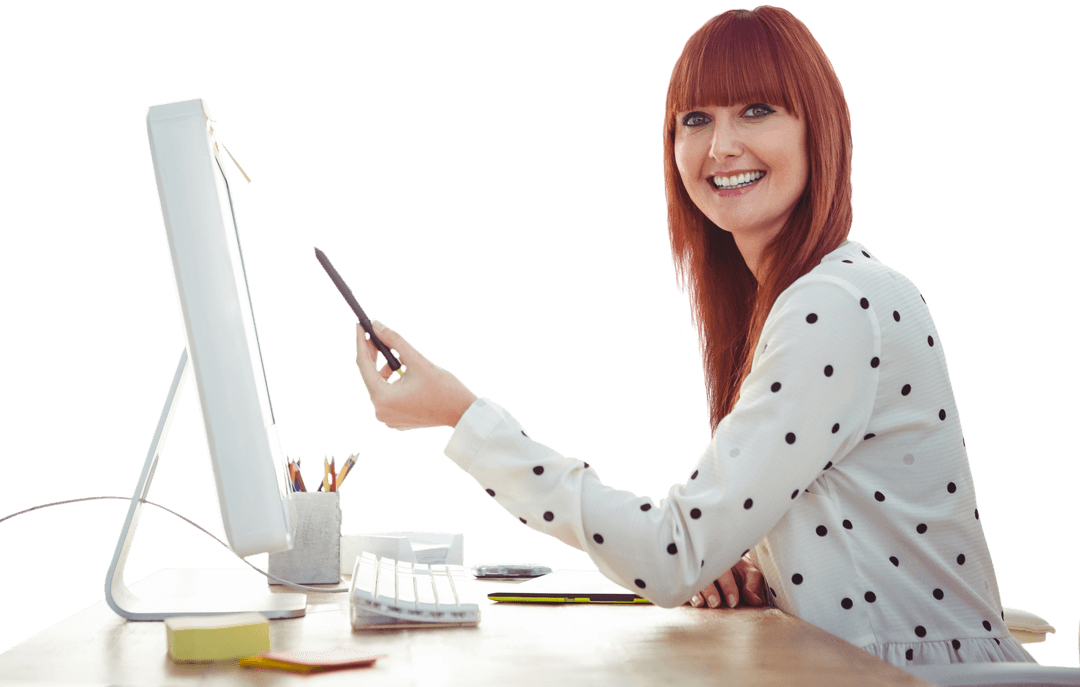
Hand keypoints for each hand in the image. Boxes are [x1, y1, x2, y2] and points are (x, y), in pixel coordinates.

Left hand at [355, 318, 477, 430]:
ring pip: (379, 385)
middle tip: (375, 333)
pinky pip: (387, 395)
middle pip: (370, 376)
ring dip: (384, 368)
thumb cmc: (443, 387)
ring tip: (393, 352)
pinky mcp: (396, 419)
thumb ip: (394, 340)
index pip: (364, 365)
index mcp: (383, 398)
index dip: (361, 342)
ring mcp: (388, 418)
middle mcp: (380, 411)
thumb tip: (376, 324)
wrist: (462, 412)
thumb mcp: (417, 360)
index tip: (360, 324)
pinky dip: (391, 381)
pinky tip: (400, 370)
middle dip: (373, 354)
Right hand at [688, 553, 764, 608]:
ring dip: (695, 592)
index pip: (725, 571)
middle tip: (715, 603)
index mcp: (723, 558)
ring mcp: (693, 569)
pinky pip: (679, 583)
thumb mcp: (748, 571)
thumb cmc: (735, 567)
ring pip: (691, 578)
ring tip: (700, 603)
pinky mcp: (683, 577)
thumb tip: (755, 601)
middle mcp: (706, 562)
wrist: (717, 558)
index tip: (733, 602)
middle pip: (705, 574)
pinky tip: (684, 599)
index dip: (729, 587)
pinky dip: (681, 592)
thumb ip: (753, 584)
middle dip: (710, 590)